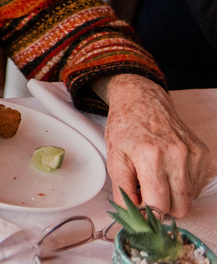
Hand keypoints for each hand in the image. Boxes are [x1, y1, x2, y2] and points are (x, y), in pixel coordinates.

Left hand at [102, 74, 214, 216]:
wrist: (142, 101)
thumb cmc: (125, 128)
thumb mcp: (114, 158)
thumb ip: (122, 190)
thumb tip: (132, 215)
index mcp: (150, 156)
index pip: (159, 205)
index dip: (148, 213)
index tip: (140, 208)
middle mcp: (176, 155)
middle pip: (180, 208)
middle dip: (163, 207)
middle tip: (147, 192)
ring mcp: (193, 154)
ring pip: (190, 199)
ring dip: (173, 195)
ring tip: (157, 176)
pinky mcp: (203, 154)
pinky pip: (197, 186)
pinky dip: (183, 185)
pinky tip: (169, 169)